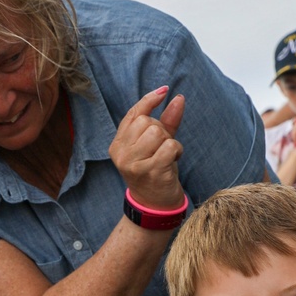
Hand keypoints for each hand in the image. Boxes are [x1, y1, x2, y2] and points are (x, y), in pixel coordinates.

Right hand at [109, 86, 185, 211]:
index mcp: (117, 145)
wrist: (155, 204)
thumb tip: (178, 97)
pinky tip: (173, 161)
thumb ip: (167, 121)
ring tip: (168, 155)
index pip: (133, 114)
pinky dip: (177, 151)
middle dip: (162, 131)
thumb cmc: (156, 170)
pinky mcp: (149, 171)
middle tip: (163, 148)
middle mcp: (121, 154)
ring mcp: (133, 164)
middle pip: (147, 122)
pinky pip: (169, 146)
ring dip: (170, 142)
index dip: (149, 101)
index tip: (163, 91)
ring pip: (158, 133)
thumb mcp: (158, 144)